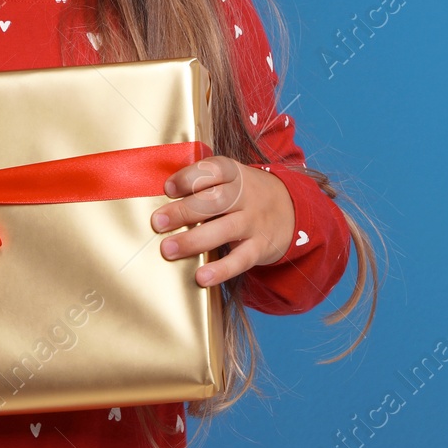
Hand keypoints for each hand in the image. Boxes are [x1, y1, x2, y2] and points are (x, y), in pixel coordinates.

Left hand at [152, 155, 295, 286]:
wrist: (290, 209)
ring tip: (168, 249)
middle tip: (157, 222)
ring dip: (194, 240)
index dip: (189, 178)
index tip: (168, 189)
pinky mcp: (260, 247)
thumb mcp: (228, 179)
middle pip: (215, 200)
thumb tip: (158, 199)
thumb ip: (200, 184)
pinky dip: (221, 270)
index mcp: (233, 173)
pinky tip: (201, 277)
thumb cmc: (242, 195)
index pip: (213, 170)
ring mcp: (254, 221)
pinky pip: (241, 259)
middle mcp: (245, 195)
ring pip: (225, 229)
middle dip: (184, 211)